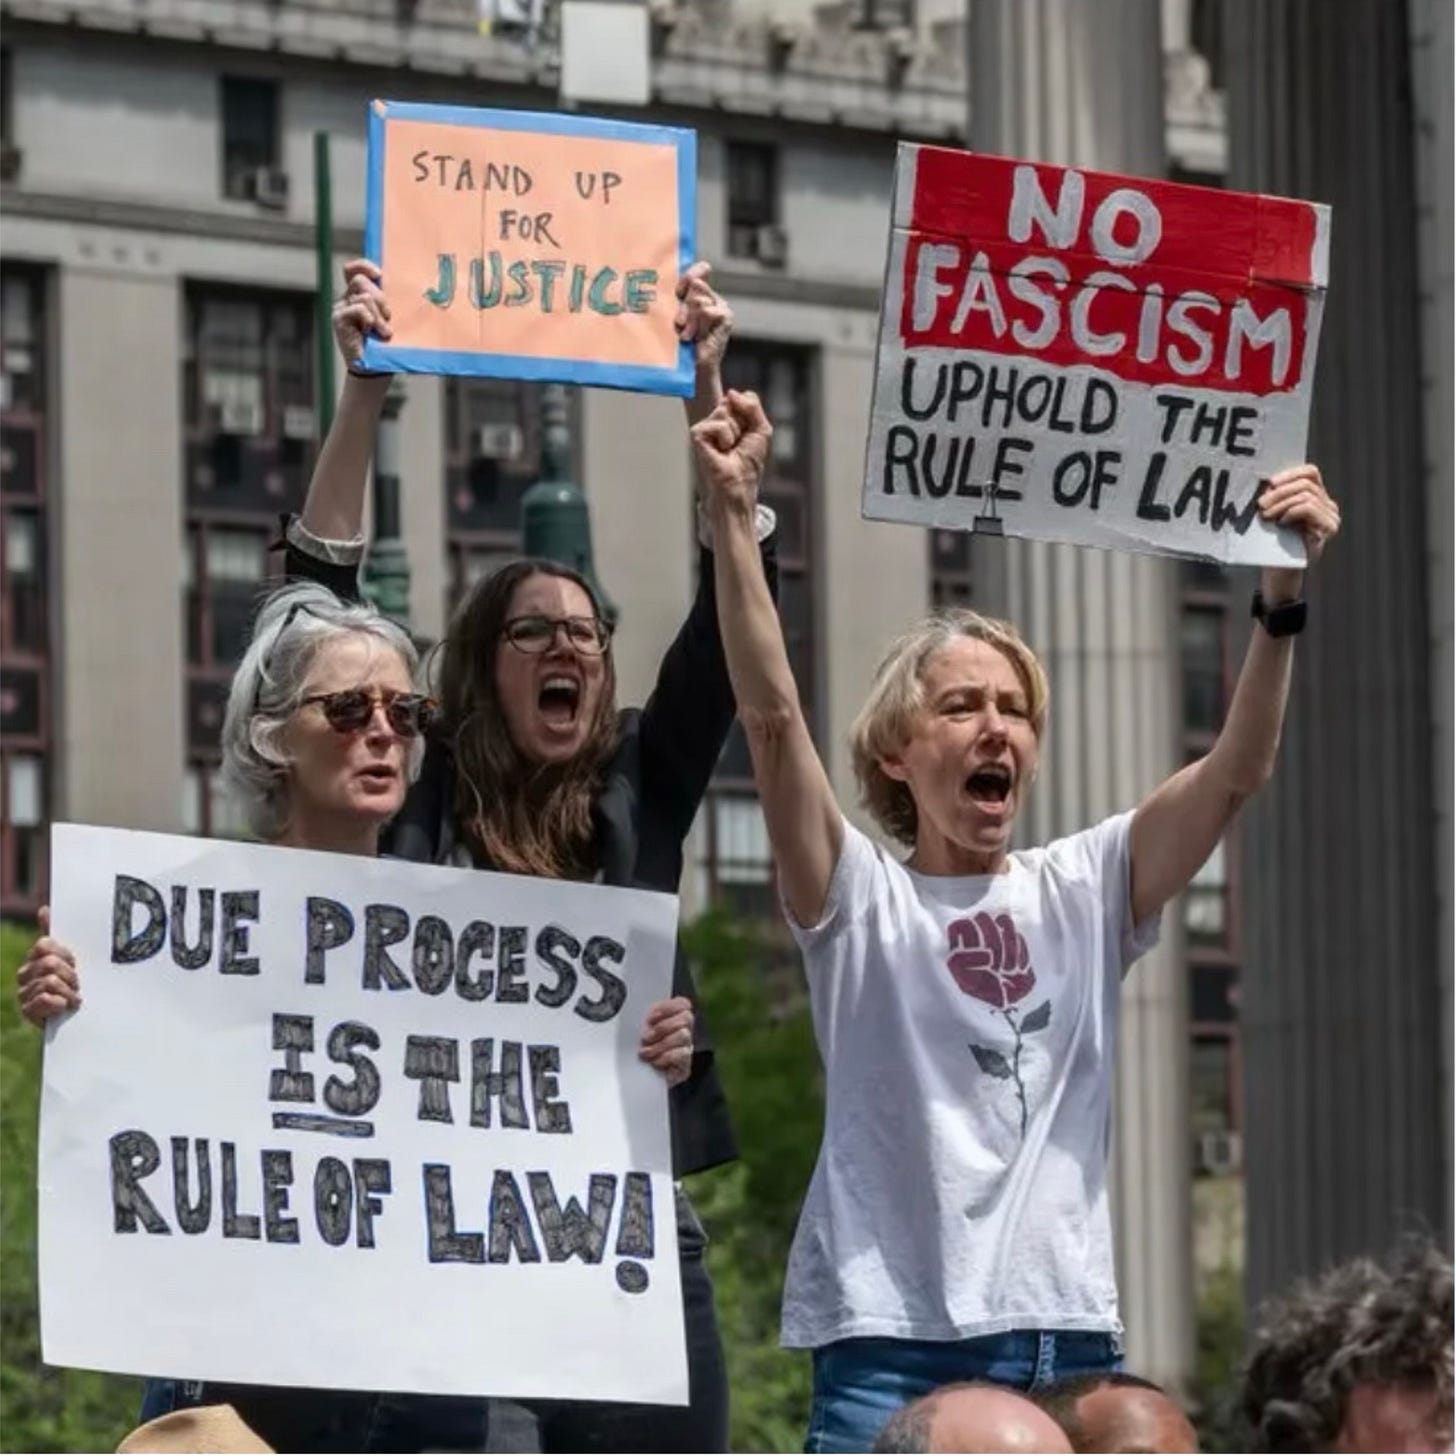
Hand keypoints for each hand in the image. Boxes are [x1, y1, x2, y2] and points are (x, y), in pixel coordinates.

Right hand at [16, 906, 80, 1026]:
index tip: (76, 964)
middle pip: (50, 963)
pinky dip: (60, 1003)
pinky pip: (44, 999)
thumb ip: (57, 934)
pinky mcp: (28, 1011)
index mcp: (36, 957)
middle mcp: (26, 973)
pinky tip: (64, 1007)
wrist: (77, 1016)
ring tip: (73, 998)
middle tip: (78, 984)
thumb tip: (44, 909)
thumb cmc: (75, 983)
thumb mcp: (71, 959)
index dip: (66, 954)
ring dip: (68, 991)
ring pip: (50, 981)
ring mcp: (24, 992)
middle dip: (71, 974)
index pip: (46, 945)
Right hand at [334, 259, 392, 369]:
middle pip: (360, 281)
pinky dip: (368, 318)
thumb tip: (408, 286)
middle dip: (380, 297)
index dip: (364, 266)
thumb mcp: (391, 319)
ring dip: (379, 315)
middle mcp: (348, 298)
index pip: (354, 270)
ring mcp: (341, 308)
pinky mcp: (339, 319)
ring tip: (385, 333)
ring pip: (363, 296)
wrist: (375, 368)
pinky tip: (370, 331)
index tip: (378, 274)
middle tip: (389, 316)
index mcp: (360, 295)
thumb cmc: (386, 343)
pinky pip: (357, 308)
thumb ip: (390, 302)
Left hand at [638, 996, 694, 1087]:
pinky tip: (655, 1061)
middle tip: (645, 1037)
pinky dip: (666, 1056)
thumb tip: (637, 1009)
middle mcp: (684, 1030)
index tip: (651, 1017)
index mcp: (674, 1017)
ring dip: (662, 1043)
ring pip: (684, 1035)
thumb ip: (643, 1018)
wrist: (636, 1080)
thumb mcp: (638, 1030)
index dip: (668, 1007)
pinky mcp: (686, 1065)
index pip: (683, 1004)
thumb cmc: (636, 1050)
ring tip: (646, 1052)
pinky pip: (683, 1054)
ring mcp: (687, 1047)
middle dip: (663, 1027)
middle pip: (686, 1017)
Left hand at [676, 261, 731, 381]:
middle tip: (679, 323)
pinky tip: (695, 337)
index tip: (679, 292)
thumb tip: (682, 284)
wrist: (692, 368)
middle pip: (696, 283)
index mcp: (699, 293)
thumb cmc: (678, 343)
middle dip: (684, 304)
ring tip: (686, 335)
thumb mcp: (674, 316)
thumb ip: (677, 299)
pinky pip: (708, 311)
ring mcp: (721, 306)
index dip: (688, 276)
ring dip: (689, 319)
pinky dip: (698, 325)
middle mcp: (712, 297)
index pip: (700, 269)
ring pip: (700, 299)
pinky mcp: (725, 316)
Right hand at [690, 390, 771, 520]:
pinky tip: (722, 451)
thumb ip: (752, 406)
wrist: (739, 485)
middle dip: (743, 422)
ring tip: (730, 448)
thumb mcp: (761, 429)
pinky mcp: (697, 434)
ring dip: (734, 432)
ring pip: (725, 411)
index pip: (738, 395)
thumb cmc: (749, 462)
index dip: (747, 407)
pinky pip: (718, 423)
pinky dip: (725, 437)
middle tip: (739, 442)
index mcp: (731, 416)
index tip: (748, 429)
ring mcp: (706, 426)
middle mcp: (716, 419)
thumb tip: (731, 392)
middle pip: (733, 400)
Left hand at [1258, 463, 1338, 598]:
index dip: (1290, 474)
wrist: (1280, 571)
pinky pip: (1309, 508)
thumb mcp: (1274, 514)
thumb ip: (1277, 498)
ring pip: (1306, 495)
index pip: (1310, 473)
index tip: (1270, 483)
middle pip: (1306, 484)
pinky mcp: (1328, 528)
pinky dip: (1291, 511)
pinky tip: (1282, 522)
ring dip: (1281, 503)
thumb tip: (1265, 482)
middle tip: (1261, 504)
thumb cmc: (1275, 542)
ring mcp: (1330, 517)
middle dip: (1279, 492)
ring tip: (1266, 515)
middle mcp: (1328, 505)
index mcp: (1317, 497)